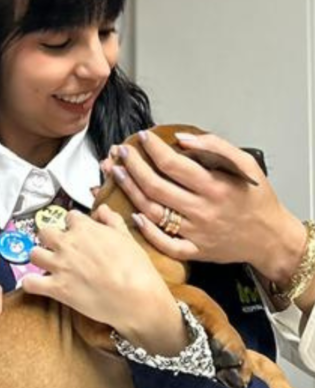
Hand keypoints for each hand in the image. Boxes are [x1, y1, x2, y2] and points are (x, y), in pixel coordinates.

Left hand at [22, 207, 185, 355]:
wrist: (138, 298)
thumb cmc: (137, 270)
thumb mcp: (128, 238)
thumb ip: (112, 221)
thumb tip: (103, 209)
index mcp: (85, 228)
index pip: (69, 217)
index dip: (73, 226)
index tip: (77, 233)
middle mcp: (68, 244)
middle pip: (44, 232)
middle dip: (49, 239)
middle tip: (59, 249)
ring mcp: (60, 265)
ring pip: (33, 253)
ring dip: (39, 259)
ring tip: (48, 265)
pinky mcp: (56, 288)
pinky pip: (29, 282)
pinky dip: (30, 283)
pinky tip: (37, 284)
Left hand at [102, 130, 305, 284]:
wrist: (270, 237)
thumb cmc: (257, 199)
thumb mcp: (246, 164)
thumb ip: (216, 147)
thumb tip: (182, 138)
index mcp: (215, 187)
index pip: (173, 164)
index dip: (152, 149)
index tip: (140, 137)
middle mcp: (202, 210)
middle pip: (156, 187)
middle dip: (132, 167)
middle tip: (120, 152)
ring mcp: (195, 232)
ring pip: (153, 212)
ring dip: (130, 191)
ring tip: (116, 173)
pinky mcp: (193, 250)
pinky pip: (164, 244)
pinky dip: (146, 231)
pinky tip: (132, 215)